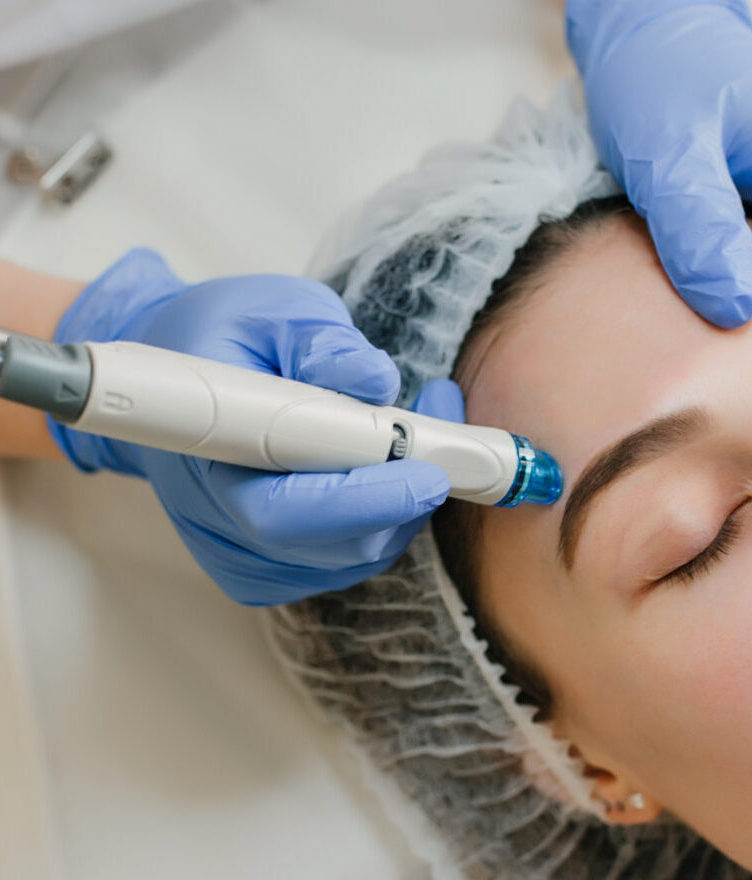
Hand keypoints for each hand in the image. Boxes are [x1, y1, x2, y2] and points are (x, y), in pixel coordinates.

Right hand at [52, 248, 459, 604]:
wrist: (176, 380)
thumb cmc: (226, 339)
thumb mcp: (273, 311)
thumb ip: (322, 341)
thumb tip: (375, 379)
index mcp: (207, 453)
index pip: (283, 509)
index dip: (363, 499)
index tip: (428, 471)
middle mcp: (217, 520)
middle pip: (332, 545)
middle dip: (405, 498)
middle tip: (449, 442)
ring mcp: (240, 554)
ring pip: (351, 558)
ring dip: (404, 504)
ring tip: (424, 430)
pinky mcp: (267, 568)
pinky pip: (347, 563)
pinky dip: (386, 521)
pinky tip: (393, 468)